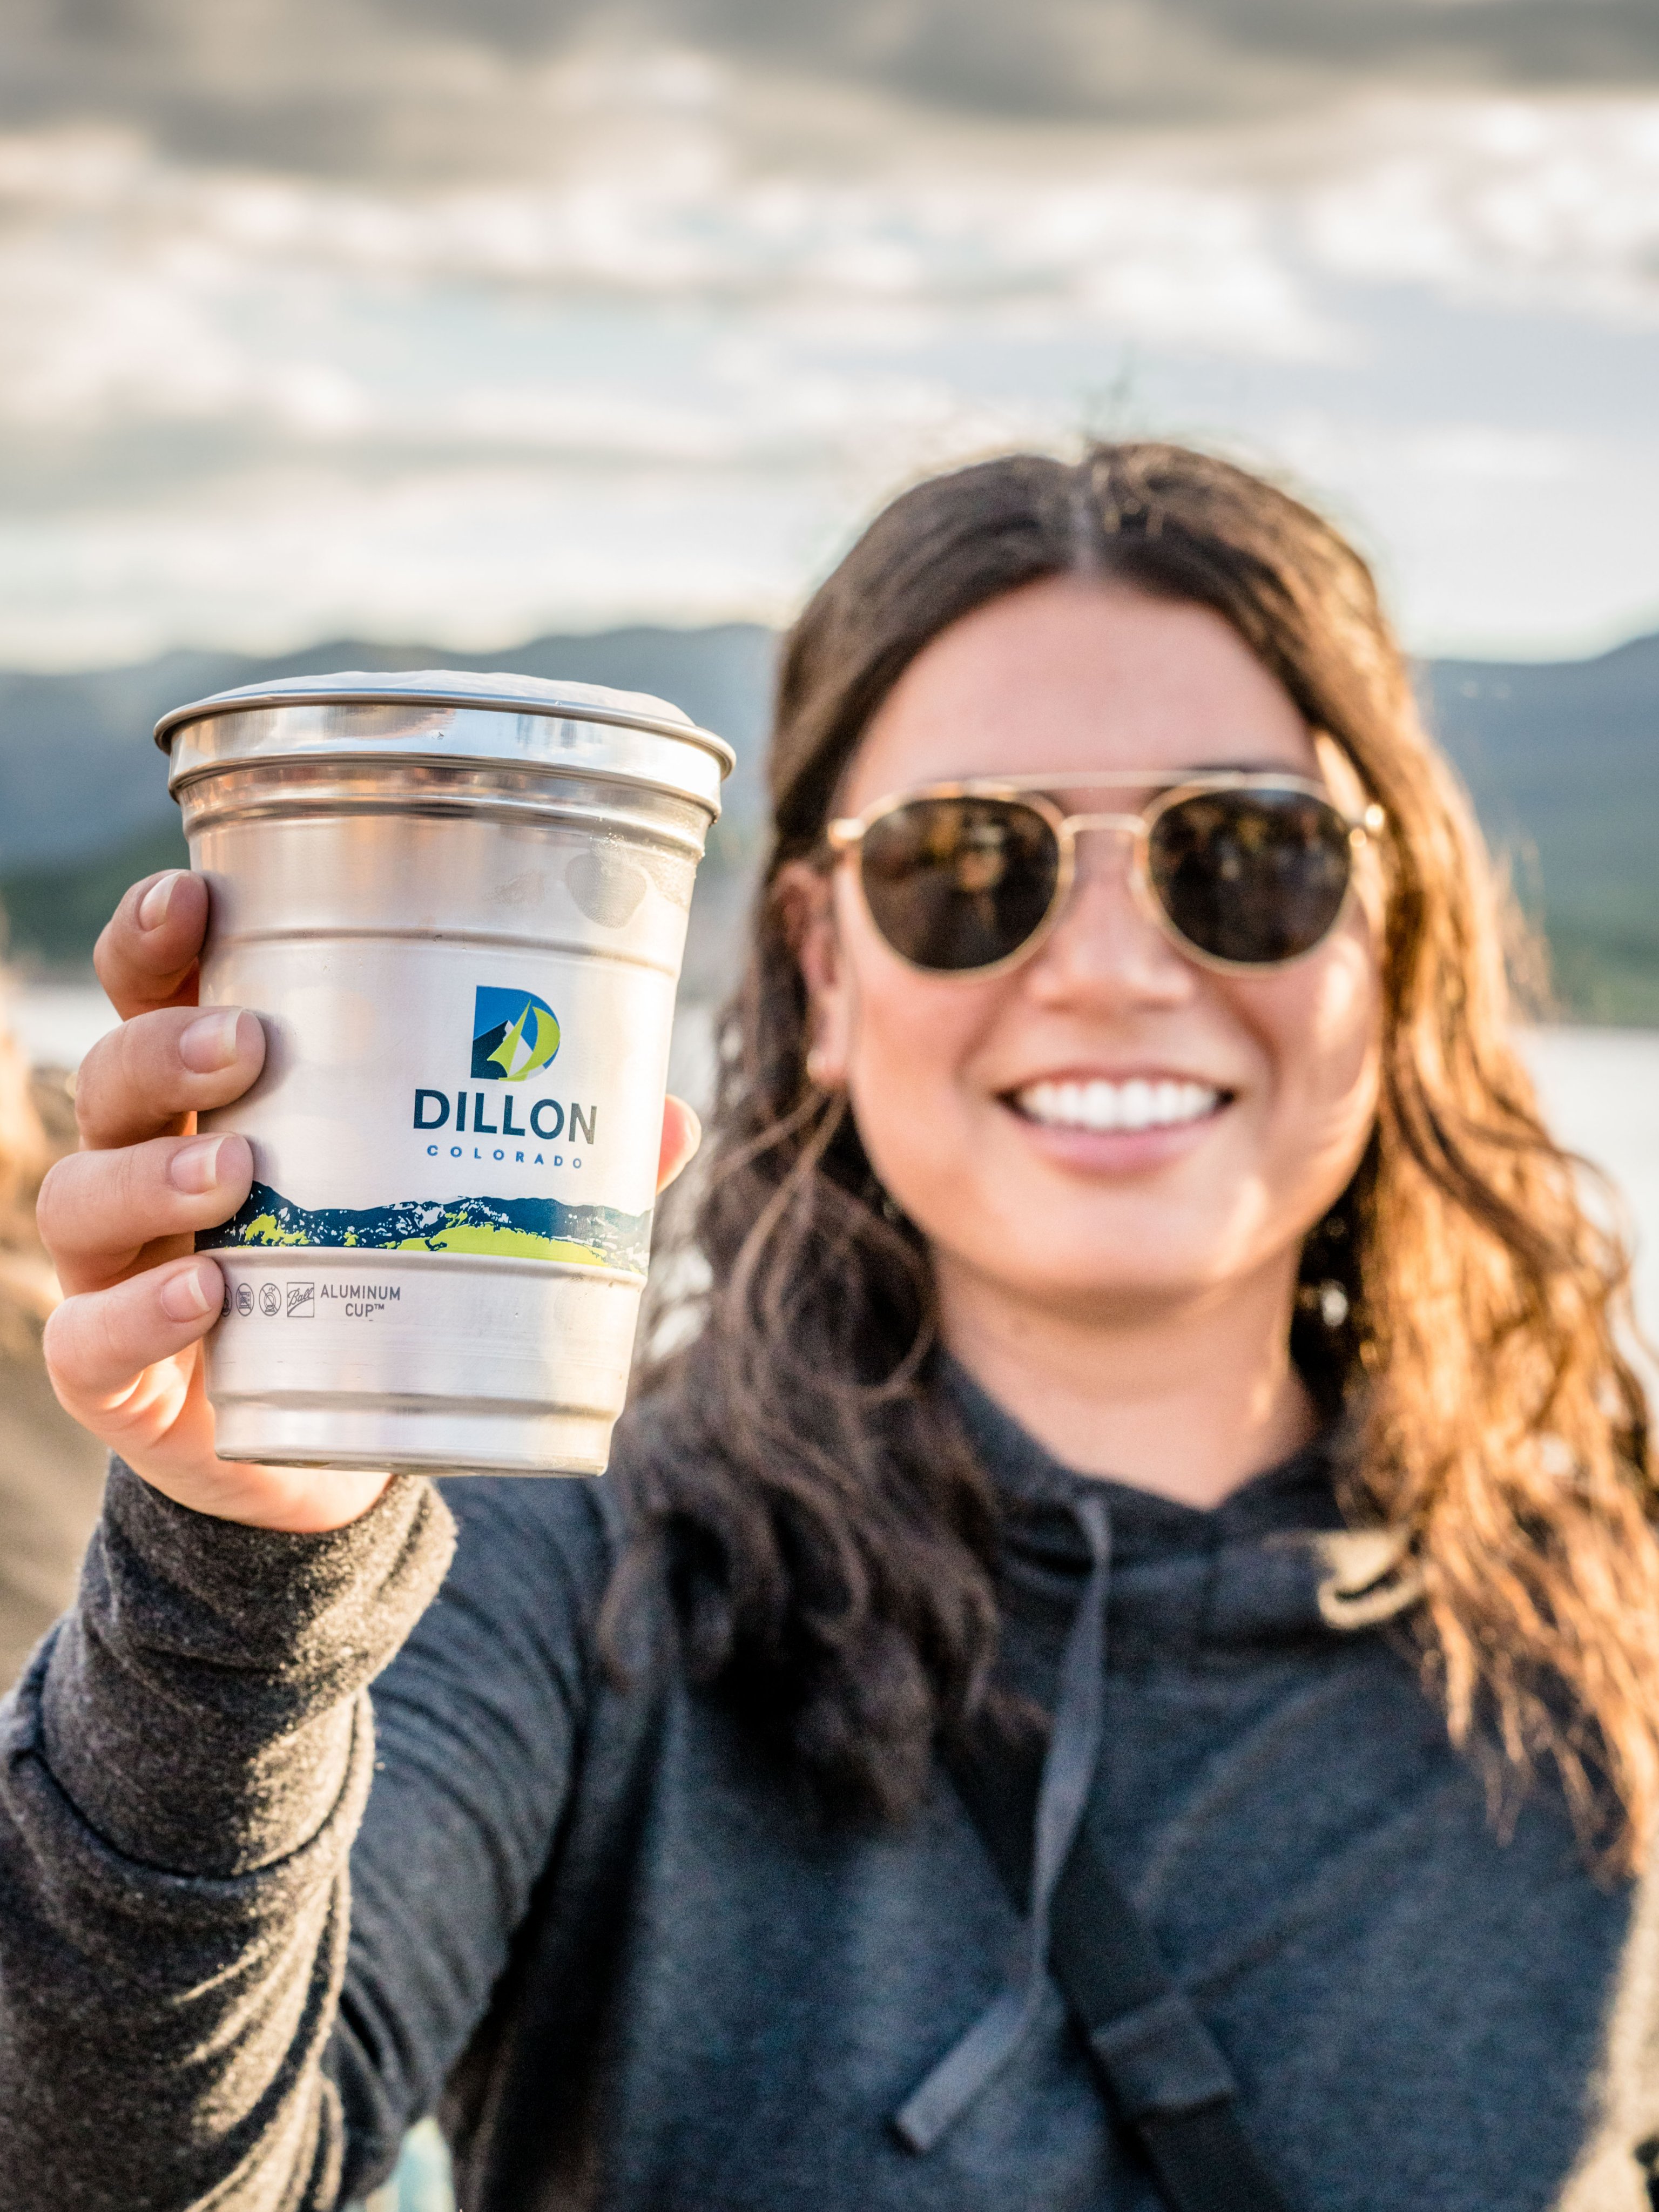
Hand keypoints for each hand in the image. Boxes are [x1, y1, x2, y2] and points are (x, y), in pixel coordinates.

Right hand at [39, 870, 703, 1533]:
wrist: (325, 1449)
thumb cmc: (382, 1285)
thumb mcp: (458, 1212)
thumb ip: (554, 1166)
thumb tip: (674, 1114)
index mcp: (218, 1098)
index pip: (156, 991)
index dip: (157, 937)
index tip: (197, 897)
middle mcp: (148, 1165)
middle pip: (113, 1076)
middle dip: (167, 1044)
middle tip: (251, 1041)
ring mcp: (118, 1269)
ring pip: (85, 1195)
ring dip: (156, 1174)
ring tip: (237, 1172)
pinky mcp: (113, 1374)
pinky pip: (95, 1338)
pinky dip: (143, 1314)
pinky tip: (208, 1294)